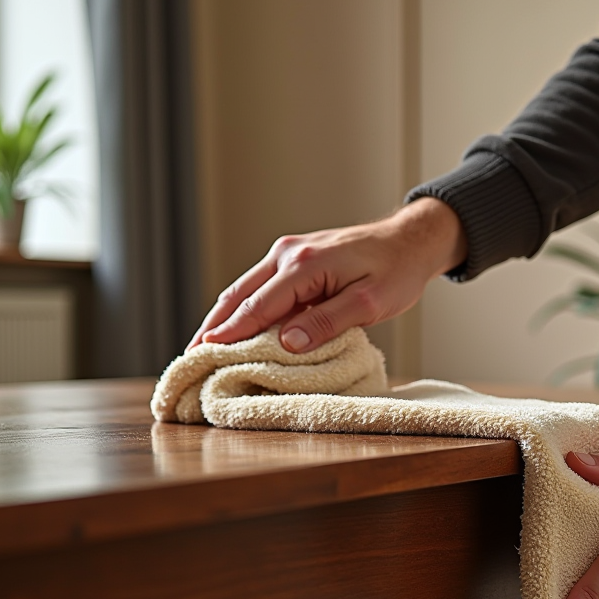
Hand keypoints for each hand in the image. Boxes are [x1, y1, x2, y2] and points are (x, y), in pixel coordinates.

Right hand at [187, 197, 466, 351]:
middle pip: (239, 296)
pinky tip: (232, 328)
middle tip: (189, 358)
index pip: (258, 306)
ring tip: (200, 347)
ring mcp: (288, 254)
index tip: (203, 356)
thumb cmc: (397, 271)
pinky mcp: (294, 259)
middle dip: (213, 328)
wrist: (410, 240)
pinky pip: (260, 287)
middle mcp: (289, 254)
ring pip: (244, 290)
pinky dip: (242, 308)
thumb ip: (328, 322)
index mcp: (305, 265)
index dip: (230, 334)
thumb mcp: (370, 303)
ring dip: (222, 318)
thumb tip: (287, 342)